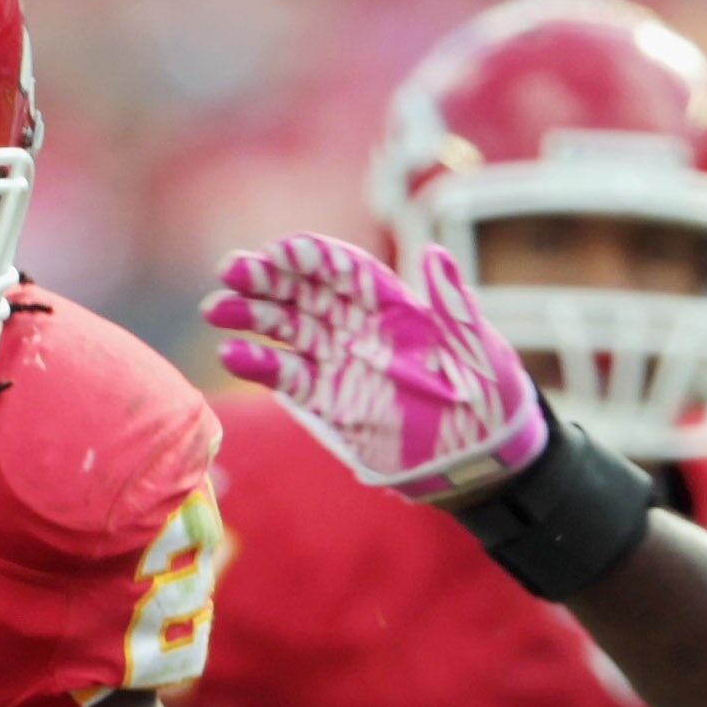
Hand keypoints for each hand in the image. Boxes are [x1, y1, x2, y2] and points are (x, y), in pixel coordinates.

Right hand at [206, 236, 550, 506]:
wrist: (482, 456)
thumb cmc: (489, 396)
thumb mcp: (478, 348)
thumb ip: (452, 304)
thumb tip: (436, 253)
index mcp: (393, 305)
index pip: (344, 271)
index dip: (312, 259)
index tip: (279, 249)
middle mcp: (359, 327)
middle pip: (306, 295)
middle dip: (268, 281)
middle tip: (230, 271)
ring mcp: (341, 363)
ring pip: (288, 332)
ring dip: (252, 319)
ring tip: (217, 310)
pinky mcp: (331, 402)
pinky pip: (291, 380)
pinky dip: (261, 367)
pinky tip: (232, 355)